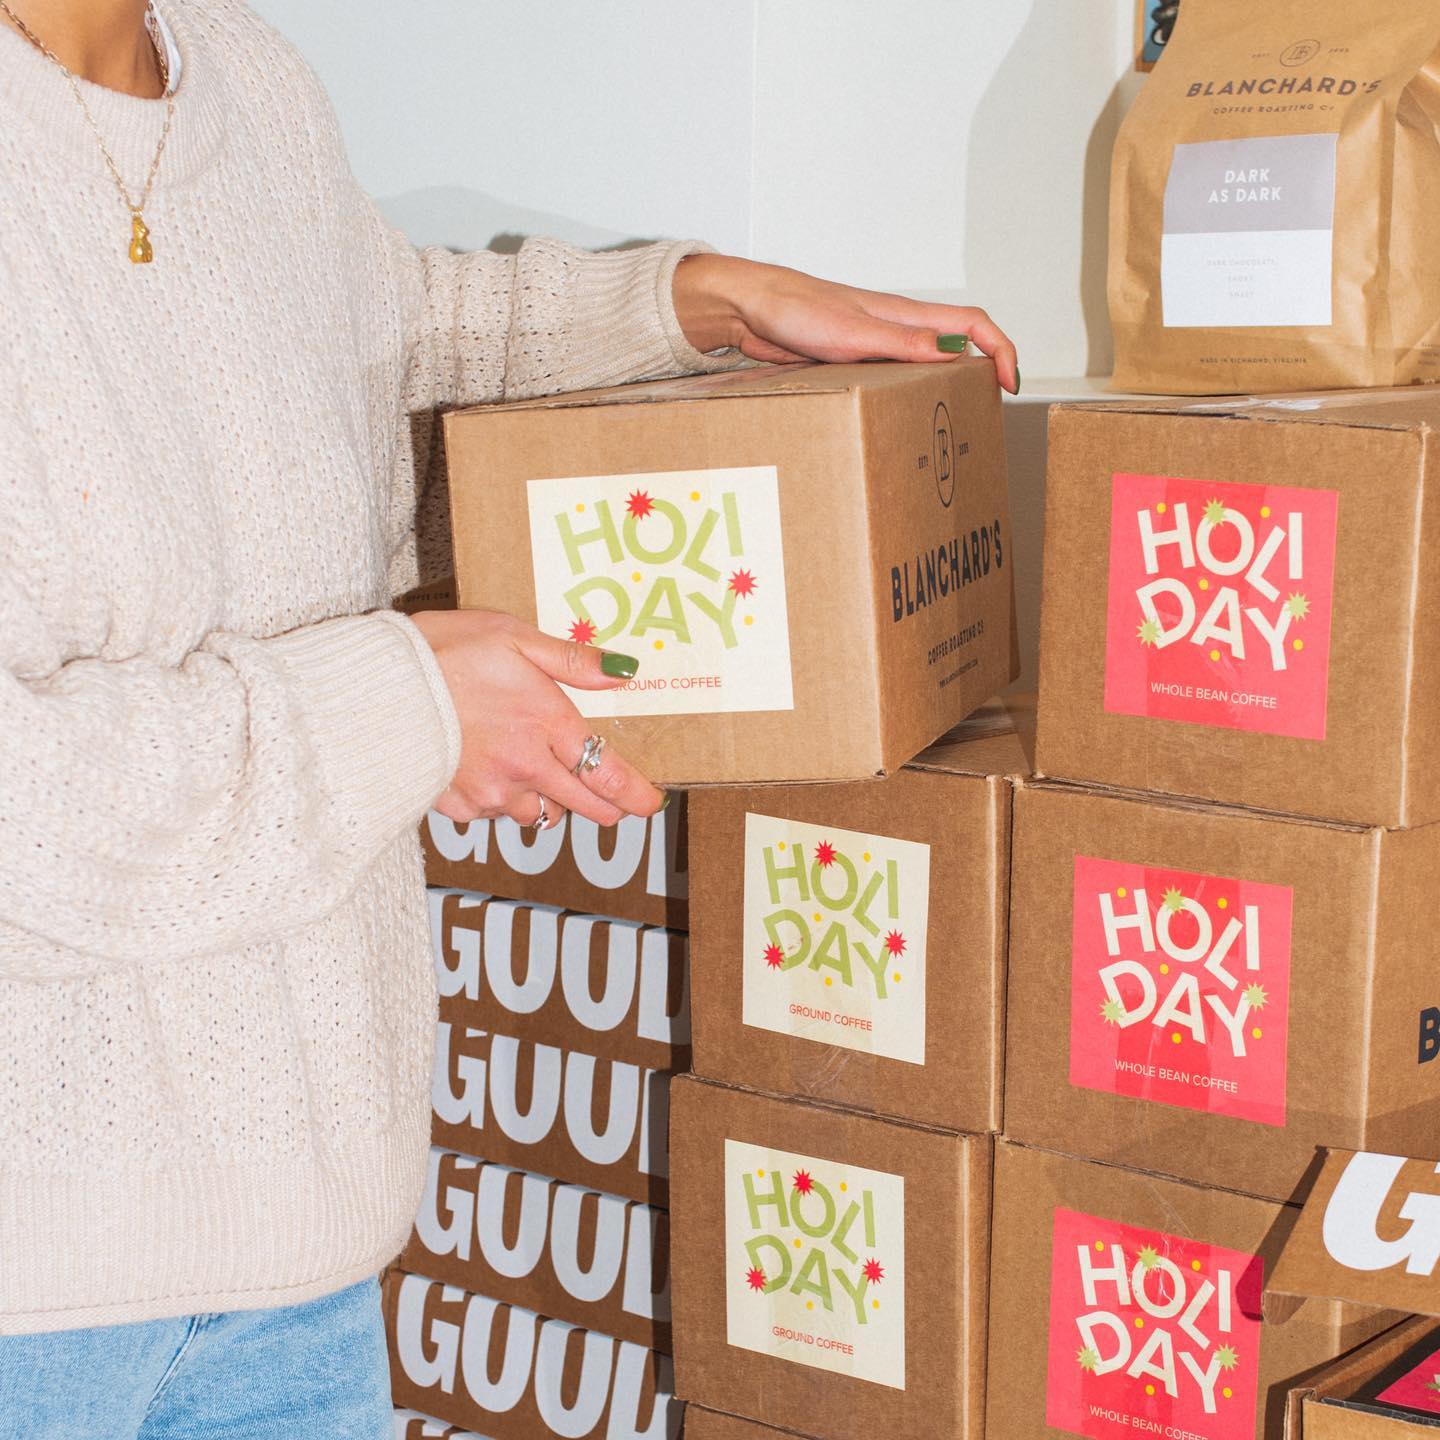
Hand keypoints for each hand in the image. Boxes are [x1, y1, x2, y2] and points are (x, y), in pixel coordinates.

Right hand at [409, 610, 663, 828]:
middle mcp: (525, 767)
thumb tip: (623, 673)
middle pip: (583, 806)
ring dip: (547, 801)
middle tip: (612, 802)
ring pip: (538, 814)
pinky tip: (487, 774)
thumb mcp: (513, 636)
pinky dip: (498, 801)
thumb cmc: (444, 651)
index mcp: (547, 724)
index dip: (634, 794)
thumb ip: (572, 661)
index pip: (607, 774)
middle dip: (604, 807)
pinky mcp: (458, 805)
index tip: (648, 802)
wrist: (375, 687)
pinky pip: (493, 816)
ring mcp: (491, 791)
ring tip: (538, 777)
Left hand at [671, 253, 1019, 393]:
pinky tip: (901, 416)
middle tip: (987, 409)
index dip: (1000, 351)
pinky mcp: (853, 360)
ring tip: (953, 417)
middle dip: (982, 371)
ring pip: (926, 362)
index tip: (1008, 384)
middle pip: (957, 344)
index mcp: (904, 315)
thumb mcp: (854, 332)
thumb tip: (956, 354)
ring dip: (945, 385)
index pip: (972, 324)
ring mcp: (875, 344)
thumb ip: (904, 343)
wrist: (750, 309)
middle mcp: (896, 327)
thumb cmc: (795, 309)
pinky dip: (907, 393)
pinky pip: (892, 376)